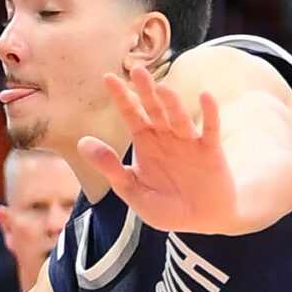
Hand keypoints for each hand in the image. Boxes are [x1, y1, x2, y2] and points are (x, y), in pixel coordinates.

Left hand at [77, 66, 240, 234]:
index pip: (131, 114)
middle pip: (154, 109)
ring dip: (172, 103)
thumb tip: (81, 142)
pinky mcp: (210, 150)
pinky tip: (206, 96)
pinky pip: (210, 128)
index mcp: (146, 142)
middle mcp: (166, 136)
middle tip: (137, 70)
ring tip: (163, 88)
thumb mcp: (132, 189)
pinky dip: (210, 113)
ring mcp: (189, 141)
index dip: (121, 97)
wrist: (200, 222)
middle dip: (146, 91)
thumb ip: (110, 167)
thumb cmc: (165, 207)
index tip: (107, 78)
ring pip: (178, 117)